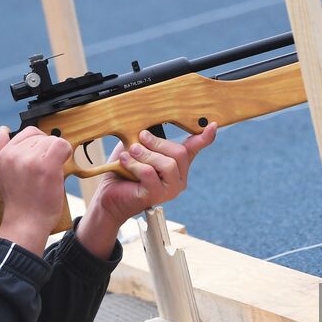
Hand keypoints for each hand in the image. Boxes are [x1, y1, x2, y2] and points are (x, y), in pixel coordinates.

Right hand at [0, 125, 71, 254]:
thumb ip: (4, 149)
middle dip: (48, 150)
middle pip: (43, 136)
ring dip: (57, 155)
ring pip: (53, 140)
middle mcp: (16, 153)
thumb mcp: (4, 172)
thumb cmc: (20, 201)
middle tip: (44, 171)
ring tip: (49, 174)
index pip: (28, 132)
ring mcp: (31, 159)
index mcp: (5, 154)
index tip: (39, 159)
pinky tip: (59, 168)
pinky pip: (62, 145)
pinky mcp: (46, 165)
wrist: (25, 223)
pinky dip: (66, 153)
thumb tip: (3, 130)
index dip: (39, 144)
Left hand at [77, 124, 217, 258]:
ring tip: (131, 150)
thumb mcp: (137, 149)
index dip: (204, 137)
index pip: (193, 149)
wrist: (108, 196)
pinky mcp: (156, 196)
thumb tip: (151, 126)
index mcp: (177, 165)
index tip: (213, 125)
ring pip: (167, 164)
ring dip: (146, 154)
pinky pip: (150, 174)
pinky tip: (125, 160)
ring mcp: (169, 190)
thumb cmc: (123, 172)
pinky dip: (135, 165)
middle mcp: (178, 178)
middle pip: (179, 153)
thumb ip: (149, 139)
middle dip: (158, 142)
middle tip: (141, 136)